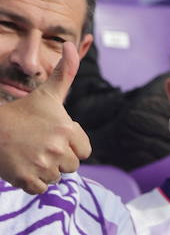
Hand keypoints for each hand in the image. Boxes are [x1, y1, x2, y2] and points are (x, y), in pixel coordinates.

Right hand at [0, 41, 90, 193]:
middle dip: (56, 158)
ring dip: (44, 170)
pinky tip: (21, 166)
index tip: (50, 135)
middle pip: (71, 166)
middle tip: (36, 145)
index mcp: (67, 129)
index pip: (84, 151)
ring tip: (28, 154)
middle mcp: (58, 148)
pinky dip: (32, 182)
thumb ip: (65, 74)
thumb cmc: (20, 112)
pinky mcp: (28, 180)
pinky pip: (41, 189)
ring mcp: (42, 166)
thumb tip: (73, 46)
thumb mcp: (46, 94)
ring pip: (57, 178)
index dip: (69, 145)